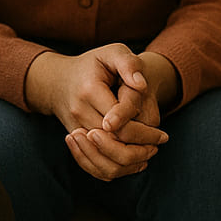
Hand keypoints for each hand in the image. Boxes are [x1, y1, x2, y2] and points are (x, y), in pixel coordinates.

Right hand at [25, 44, 168, 180]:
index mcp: (89, 90)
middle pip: (112, 142)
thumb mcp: (112, 52)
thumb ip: (129, 63)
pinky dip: (115, 167)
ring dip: (129, 161)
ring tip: (149, 153)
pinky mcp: (75, 140)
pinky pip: (93, 164)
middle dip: (139, 147)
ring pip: (102, 158)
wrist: (58, 80)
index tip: (162, 134)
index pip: (119, 122)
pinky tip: (134, 162)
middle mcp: (78, 113)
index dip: (143, 132)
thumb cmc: (93, 65)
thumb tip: (142, 85)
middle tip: (159, 144)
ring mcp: (74, 129)